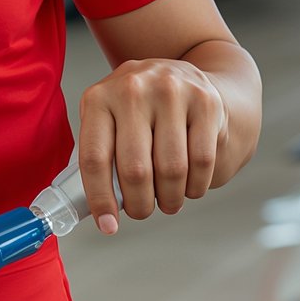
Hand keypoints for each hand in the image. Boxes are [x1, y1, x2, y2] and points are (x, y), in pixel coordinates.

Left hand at [77, 58, 223, 230]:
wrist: (183, 74)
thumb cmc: (138, 109)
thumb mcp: (108, 118)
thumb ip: (101, 155)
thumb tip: (99, 210)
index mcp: (98, 98)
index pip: (94, 159)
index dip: (100, 200)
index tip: (108, 226)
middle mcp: (133, 89)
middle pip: (135, 170)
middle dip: (139, 204)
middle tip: (142, 211)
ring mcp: (171, 92)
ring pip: (171, 170)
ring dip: (169, 199)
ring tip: (167, 200)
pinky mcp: (205, 101)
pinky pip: (202, 162)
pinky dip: (195, 186)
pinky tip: (188, 186)